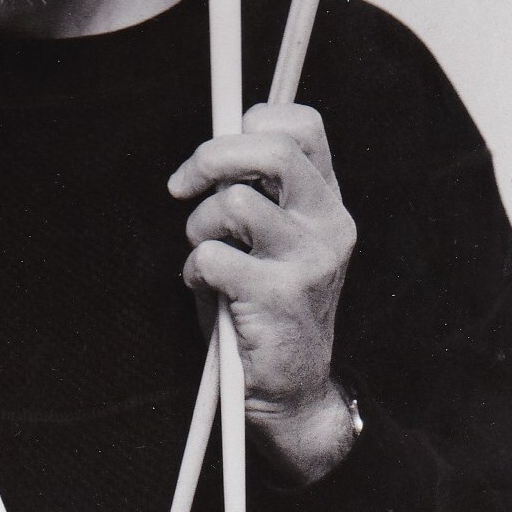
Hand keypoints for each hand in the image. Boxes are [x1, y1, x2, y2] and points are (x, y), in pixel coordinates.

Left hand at [171, 103, 356, 482]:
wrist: (292, 391)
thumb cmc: (265, 302)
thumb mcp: (269, 238)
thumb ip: (251, 191)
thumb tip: (209, 150)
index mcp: (325, 201)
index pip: (304, 125)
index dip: (255, 120)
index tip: (222, 147)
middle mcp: (327, 224)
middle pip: (273, 149)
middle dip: (211, 157)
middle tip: (183, 185)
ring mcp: (309, 260)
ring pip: (233, 203)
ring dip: (200, 227)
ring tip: (207, 254)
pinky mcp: (279, 296)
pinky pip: (213, 256)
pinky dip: (196, 270)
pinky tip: (209, 289)